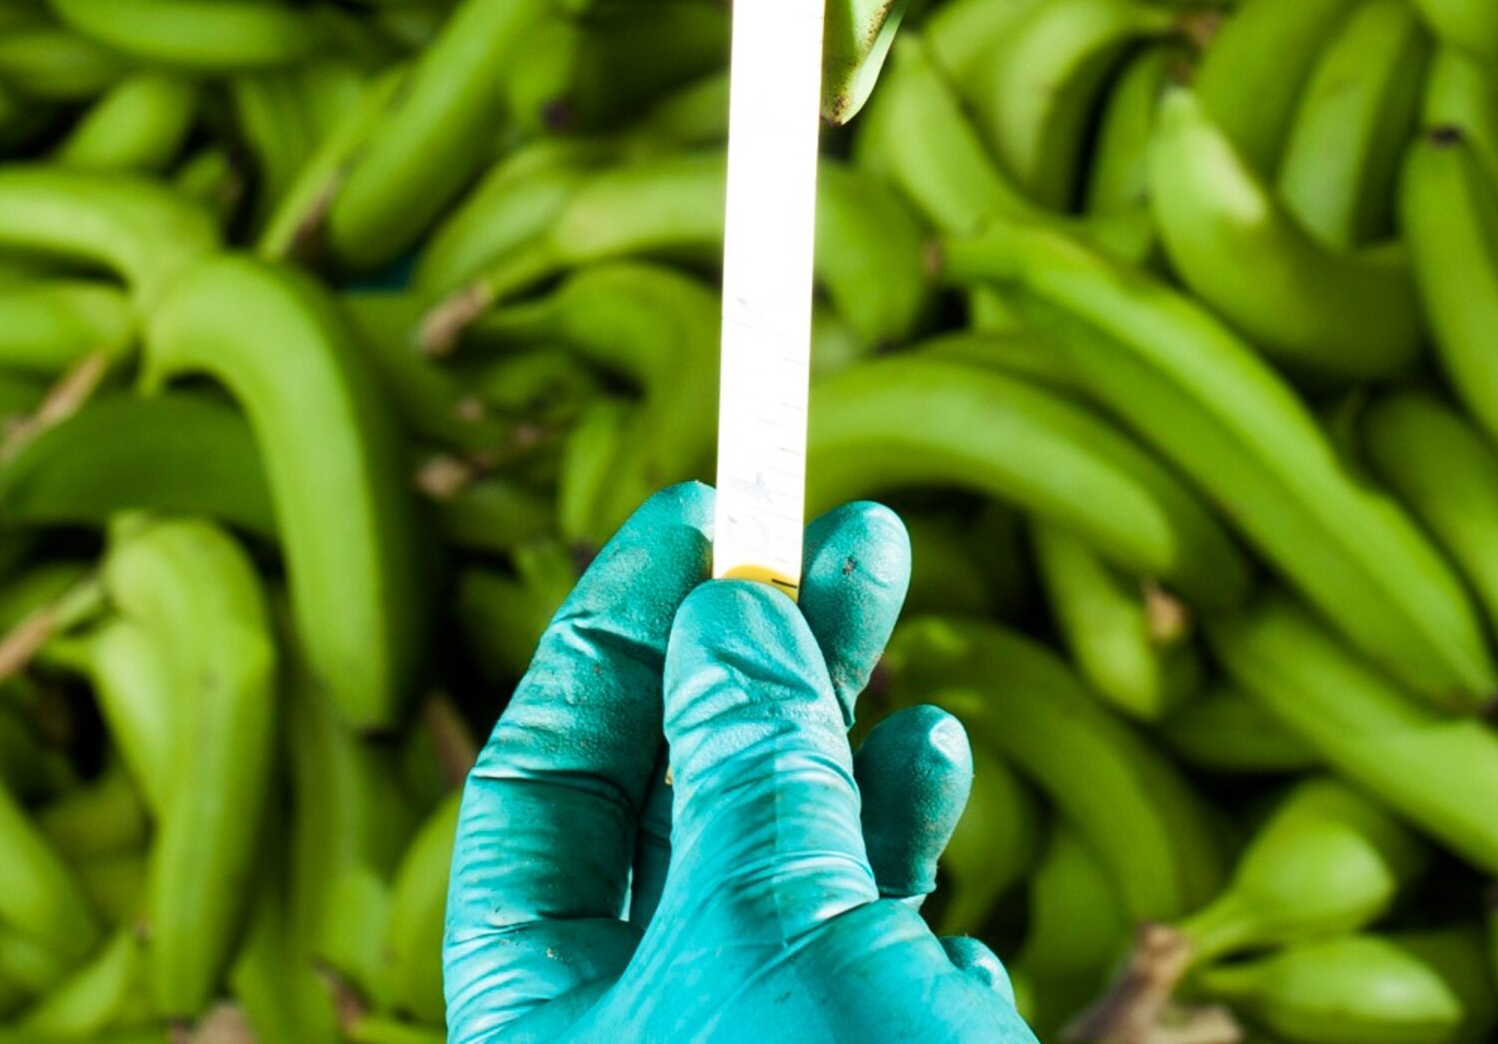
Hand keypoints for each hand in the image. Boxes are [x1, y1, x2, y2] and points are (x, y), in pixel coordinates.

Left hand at [445, 483, 1028, 1043]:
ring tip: (927, 704)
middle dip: (777, 660)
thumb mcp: (766, 923)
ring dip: (865, 769)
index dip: (616, 628)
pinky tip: (954, 899)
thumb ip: (744, 757)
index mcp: (543, 1014)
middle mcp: (634, 1034)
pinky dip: (913, 904)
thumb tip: (727, 605)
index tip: (705, 506)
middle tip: (861, 534)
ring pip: (793, 875)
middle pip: (688, 800)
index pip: (543, 778)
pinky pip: (870, 967)